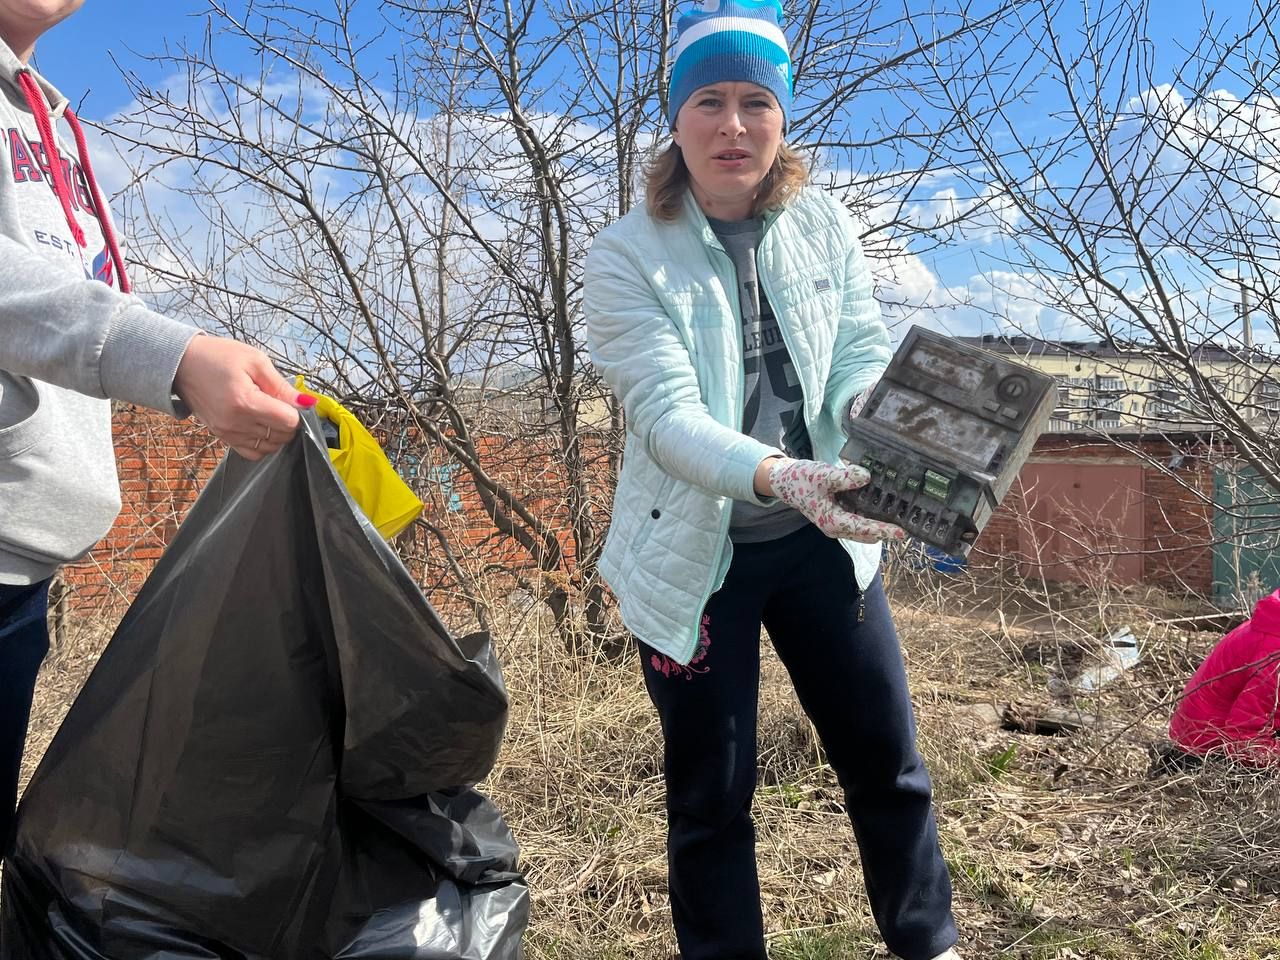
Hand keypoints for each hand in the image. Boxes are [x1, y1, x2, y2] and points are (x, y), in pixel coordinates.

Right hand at [173, 335, 313, 460]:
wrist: (182, 364)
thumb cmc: (217, 357)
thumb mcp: (255, 361)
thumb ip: (282, 386)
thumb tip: (307, 403)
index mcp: (245, 402)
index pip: (288, 422)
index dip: (296, 411)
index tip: (289, 399)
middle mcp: (235, 423)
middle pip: (281, 436)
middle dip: (288, 422)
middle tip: (279, 403)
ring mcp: (227, 433)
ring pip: (269, 447)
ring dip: (277, 433)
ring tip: (269, 412)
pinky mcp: (222, 437)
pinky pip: (252, 453)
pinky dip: (263, 444)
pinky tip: (260, 426)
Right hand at [767, 458, 906, 543]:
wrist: (786, 481)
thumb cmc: (803, 479)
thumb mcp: (823, 475)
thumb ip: (844, 478)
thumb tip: (867, 477)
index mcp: (832, 521)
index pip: (863, 528)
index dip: (883, 529)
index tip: (901, 532)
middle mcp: (836, 527)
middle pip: (867, 534)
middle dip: (885, 530)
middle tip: (906, 522)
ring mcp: (837, 524)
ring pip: (863, 529)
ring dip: (879, 524)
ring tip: (898, 514)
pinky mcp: (838, 516)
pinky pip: (858, 521)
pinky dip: (870, 516)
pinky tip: (881, 504)